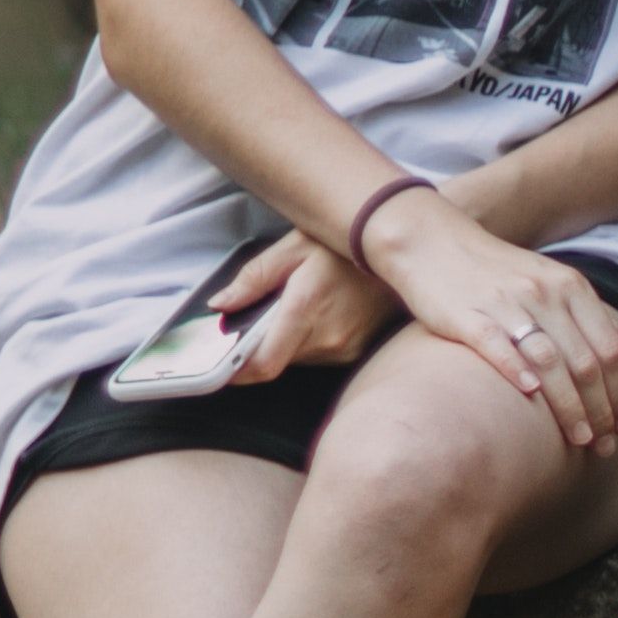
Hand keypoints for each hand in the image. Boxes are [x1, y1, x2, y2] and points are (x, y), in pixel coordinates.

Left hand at [208, 227, 389, 382]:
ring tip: (297, 308)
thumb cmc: (344, 245)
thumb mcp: (292, 248)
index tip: (219, 369)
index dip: (236, 372)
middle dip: (260, 346)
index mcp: (305, 308)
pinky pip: (320, 355)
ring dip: (286, 342)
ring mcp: (347, 347)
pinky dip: (309, 340)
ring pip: (298, 358)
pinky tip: (318, 314)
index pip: (264, 363)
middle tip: (258, 318)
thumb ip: (253, 279)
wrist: (399, 252)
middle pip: (277, 361)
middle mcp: (328, 336)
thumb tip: (221, 305)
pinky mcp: (358, 350)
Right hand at [358, 181, 617, 454]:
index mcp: (570, 287)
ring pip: (549, 361)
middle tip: (605, 445)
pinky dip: (516, 372)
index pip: (610, 350)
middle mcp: (544, 293)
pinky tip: (531, 397)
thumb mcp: (548, 278)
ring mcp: (506, 303)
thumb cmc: (494, 270)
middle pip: (585, 362)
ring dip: (569, 406)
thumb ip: (581, 310)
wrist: (431, 241)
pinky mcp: (466, 315)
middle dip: (601, 410)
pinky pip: (497, 346)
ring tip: (579, 438)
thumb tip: (616, 346)